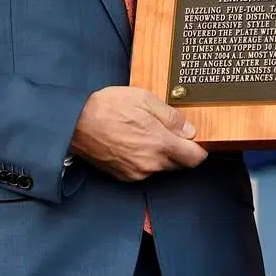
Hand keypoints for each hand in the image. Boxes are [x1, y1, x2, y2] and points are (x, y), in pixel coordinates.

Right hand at [69, 86, 206, 181]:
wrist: (75, 123)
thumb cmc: (108, 107)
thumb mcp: (144, 99)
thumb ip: (171, 117)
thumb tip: (190, 131)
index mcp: (159, 144)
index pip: (194, 158)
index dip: (200, 149)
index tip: (198, 140)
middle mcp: (150, 164)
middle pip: (179, 164)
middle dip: (181, 150)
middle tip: (170, 131)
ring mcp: (136, 173)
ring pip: (162, 168)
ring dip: (162, 154)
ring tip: (148, 133)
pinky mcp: (124, 176)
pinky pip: (145, 171)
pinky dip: (146, 160)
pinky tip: (135, 142)